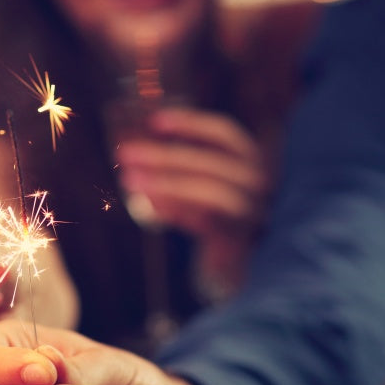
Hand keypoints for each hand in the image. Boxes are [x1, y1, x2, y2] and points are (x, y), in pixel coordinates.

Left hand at [115, 107, 269, 294]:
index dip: (191, 123)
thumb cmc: (214, 216)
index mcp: (250, 160)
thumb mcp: (197, 186)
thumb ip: (176, 169)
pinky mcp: (240, 238)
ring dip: (166, 183)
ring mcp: (253, 210)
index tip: (154, 121)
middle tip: (125, 153)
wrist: (237, 264)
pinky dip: (176, 211)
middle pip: (210, 162)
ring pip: (209, 191)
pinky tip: (151, 207)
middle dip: (163, 156)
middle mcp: (258, 182)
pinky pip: (206, 222)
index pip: (225, 133)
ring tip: (129, 179)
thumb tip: (132, 151)